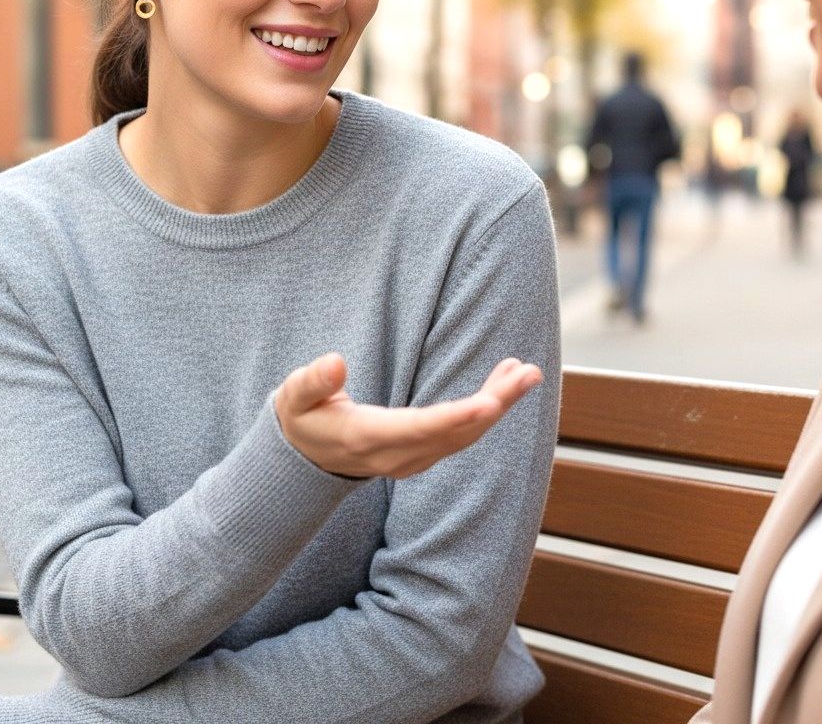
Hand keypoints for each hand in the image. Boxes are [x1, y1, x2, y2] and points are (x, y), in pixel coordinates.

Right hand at [275, 353, 541, 478]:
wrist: (305, 459)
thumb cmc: (302, 419)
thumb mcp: (294, 398)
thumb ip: (313, 381)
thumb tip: (335, 362)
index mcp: (366, 438)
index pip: (418, 429)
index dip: (455, 417)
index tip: (489, 403)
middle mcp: (397, 455)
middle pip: (454, 433)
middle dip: (494, 404)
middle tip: (527, 374)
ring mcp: (412, 459)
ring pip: (464, 436)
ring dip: (498, 404)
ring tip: (525, 372)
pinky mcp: (422, 454)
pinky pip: (461, 436)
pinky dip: (486, 412)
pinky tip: (503, 384)